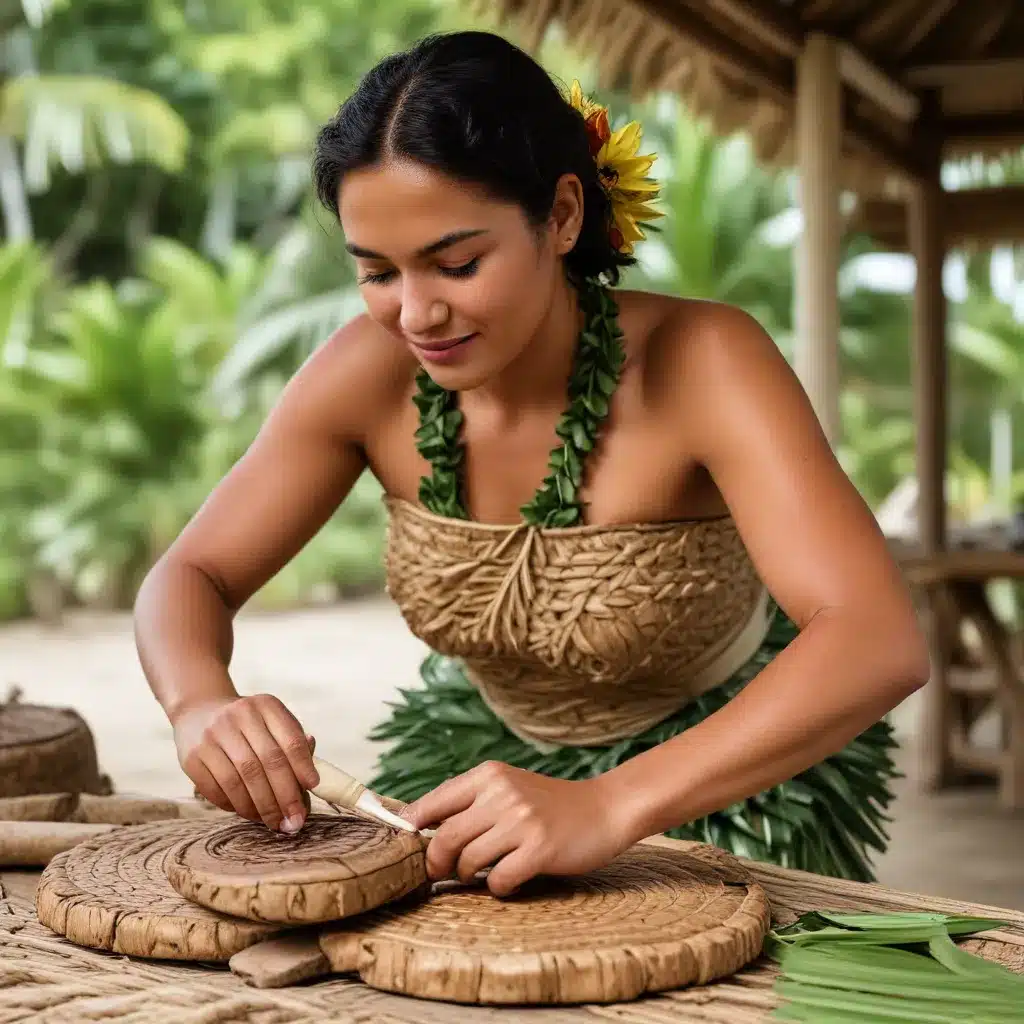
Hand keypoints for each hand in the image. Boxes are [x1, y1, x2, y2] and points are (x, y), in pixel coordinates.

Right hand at [173, 694, 319, 833]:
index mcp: (265, 705)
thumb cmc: (248, 724)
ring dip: (260, 807)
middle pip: (267, 762)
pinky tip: (248, 813)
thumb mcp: (273, 721)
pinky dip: (235, 806)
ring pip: (241, 779)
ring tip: (273, 822)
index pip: (290, 740)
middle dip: (284, 796)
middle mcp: (238, 716)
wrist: (199, 711)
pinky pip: (217, 789)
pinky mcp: (191, 757)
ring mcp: (211, 735)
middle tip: (294, 820)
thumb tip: (312, 778)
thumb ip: (294, 744)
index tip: (313, 788)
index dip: (304, 767)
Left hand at [401, 761, 635, 896]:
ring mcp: (521, 820)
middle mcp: (502, 793)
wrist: (604, 809)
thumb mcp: (509, 788)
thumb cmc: (549, 805)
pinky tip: (510, 879)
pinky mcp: (539, 848)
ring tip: (483, 872)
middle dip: (436, 862)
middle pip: (444, 837)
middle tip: (441, 873)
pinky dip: (498, 886)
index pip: (434, 802)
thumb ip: (471, 802)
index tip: (403, 845)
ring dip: (469, 876)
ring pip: (468, 860)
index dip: (411, 828)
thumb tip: (418, 827)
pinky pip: (497, 879)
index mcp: (489, 775)